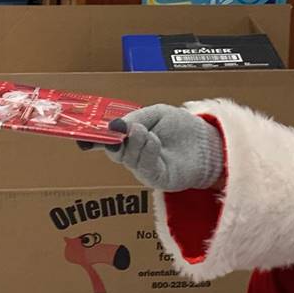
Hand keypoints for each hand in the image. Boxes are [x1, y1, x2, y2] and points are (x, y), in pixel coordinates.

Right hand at [79, 103, 223, 191]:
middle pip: (114, 151)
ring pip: (129, 159)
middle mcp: (134, 156)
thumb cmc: (183, 127)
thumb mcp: (156, 113)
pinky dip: (147, 152)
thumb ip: (135, 118)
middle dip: (115, 140)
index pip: (107, 140)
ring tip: (145, 131)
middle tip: (123, 129)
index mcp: (130, 139)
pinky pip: (146, 168)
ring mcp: (145, 169)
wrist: (209, 142)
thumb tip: (115, 126)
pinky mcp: (159, 179)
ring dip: (135, 142)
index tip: (85, 136)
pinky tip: (153, 141)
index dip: (94, 139)